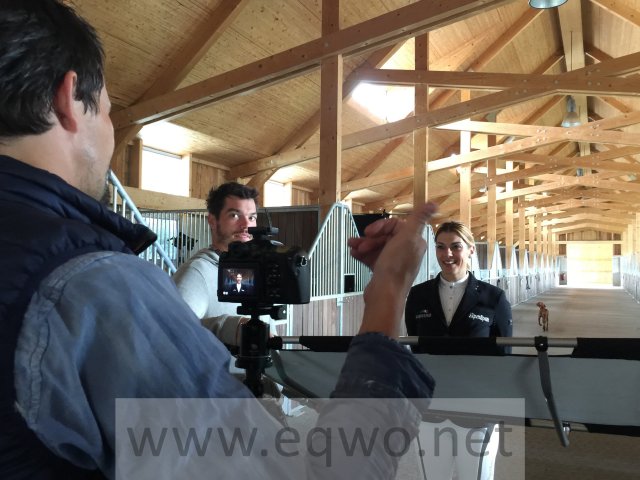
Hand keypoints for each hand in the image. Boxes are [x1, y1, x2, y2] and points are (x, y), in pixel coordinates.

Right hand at [352, 202, 437, 336]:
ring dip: (364, 245)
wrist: (384, 294)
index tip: (370, 232)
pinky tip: (355, 254)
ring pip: (377, 246)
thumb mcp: (407, 237)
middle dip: (370, 238)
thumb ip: (418, 218)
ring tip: (353, 247)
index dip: (381, 227)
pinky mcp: (385, 270)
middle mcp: (407, 251)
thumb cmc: (395, 268)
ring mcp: (395, 261)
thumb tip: (433, 204)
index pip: (396, 226)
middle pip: (385, 236)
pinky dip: (363, 254)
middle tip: (361, 243)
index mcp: (414, 242)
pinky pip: (373, 257)